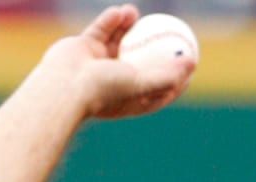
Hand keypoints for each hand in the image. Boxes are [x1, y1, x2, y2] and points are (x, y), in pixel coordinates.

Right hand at [33, 4, 194, 119]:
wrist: (64, 86)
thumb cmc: (104, 90)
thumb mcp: (142, 85)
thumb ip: (167, 76)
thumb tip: (192, 63)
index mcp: (131, 96)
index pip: (160, 86)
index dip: (176, 75)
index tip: (190, 60)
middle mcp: (116, 80)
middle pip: (141, 59)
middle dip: (155, 45)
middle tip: (170, 29)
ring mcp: (99, 63)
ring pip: (119, 40)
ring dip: (128, 25)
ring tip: (135, 12)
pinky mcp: (84, 48)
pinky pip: (101, 29)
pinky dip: (111, 20)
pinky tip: (122, 10)